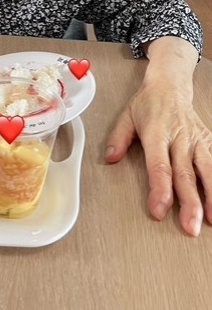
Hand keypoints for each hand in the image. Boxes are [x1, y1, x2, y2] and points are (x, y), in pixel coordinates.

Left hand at [105, 37, 211, 236]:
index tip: (159, 210)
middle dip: (189, 203)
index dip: (159, 189)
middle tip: (190, 226)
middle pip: (185, 174)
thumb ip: (118, 138)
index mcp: (157, 133)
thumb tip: (110, 158)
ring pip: (207, 170)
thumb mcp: (126, 116)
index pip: (159, 166)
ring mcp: (197, 140)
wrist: (171, 84)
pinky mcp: (208, 141)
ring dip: (211, 197)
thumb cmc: (148, 103)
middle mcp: (179, 138)